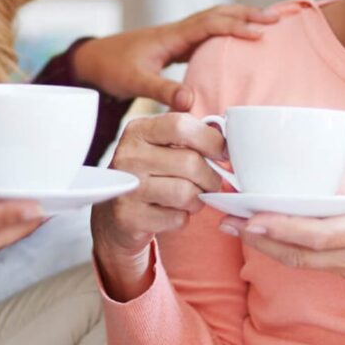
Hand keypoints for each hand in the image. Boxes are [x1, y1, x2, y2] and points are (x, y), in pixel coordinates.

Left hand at [72, 4, 279, 109]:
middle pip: (219, 14)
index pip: (211, 24)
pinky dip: (227, 31)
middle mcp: (178, 31)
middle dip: (248, 14)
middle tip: (277, 18)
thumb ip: (162, 91)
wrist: (93, 60)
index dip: (236, 27)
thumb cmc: (112, 68)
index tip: (260, 33)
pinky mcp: (176, 45)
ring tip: (267, 22)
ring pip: (215, 19)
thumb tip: (190, 102)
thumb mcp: (135, 82)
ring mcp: (178, 36)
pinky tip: (239, 40)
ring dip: (240, 18)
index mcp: (172, 35)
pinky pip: (208, 32)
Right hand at [91, 113, 224, 299]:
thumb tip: (228, 138)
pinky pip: (177, 219)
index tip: (222, 153)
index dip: (210, 140)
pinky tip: (172, 212)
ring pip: (186, 193)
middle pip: (190, 163)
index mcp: (138, 131)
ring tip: (191, 197)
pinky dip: (183, 218)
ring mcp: (127, 188)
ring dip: (198, 199)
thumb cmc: (151, 173)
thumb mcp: (162, 145)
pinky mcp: (129, 218)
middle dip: (210, 177)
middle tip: (209, 182)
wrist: (115, 214)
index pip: (181, 125)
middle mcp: (128, 156)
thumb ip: (192, 135)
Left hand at [221, 114, 344, 290]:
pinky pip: (312, 263)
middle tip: (226, 221)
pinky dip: (287, 250)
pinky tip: (270, 234)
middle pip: (297, 254)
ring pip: (301, 262)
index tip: (251, 218)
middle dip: (260, 239)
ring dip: (268, 246)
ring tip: (238, 226)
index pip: (316, 236)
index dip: (281, 230)